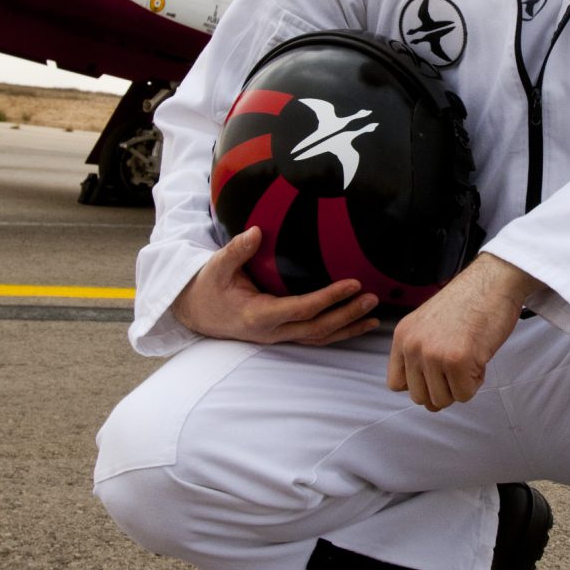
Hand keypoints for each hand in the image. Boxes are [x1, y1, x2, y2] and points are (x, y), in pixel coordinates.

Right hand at [171, 228, 380, 345]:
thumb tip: (255, 232)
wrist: (195, 312)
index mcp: (258, 314)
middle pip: (317, 328)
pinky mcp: (282, 334)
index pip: (302, 308)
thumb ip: (237, 250)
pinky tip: (356, 326)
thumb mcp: (216, 266)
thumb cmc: (207, 287)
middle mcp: (272, 331)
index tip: (353, 284)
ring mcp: (278, 336)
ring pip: (318, 338)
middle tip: (372, 299)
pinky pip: (314, 337)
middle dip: (347, 315)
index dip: (329, 298)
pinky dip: (337, 333)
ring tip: (374, 318)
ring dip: (347, 328)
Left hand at [386, 254, 536, 412]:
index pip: (396, 384)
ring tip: (470, 358)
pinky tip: (479, 357)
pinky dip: (476, 382)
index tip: (437, 373)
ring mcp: (433, 354)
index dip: (420, 384)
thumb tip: (428, 399)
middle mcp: (412, 346)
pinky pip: (464, 394)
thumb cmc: (469, 300)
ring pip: (441, 400)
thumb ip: (421, 354)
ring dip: (460, 386)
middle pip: (420, 397)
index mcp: (403, 336)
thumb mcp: (429, 324)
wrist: (494, 280)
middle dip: (443, 389)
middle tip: (459, 366)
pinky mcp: (456, 361)